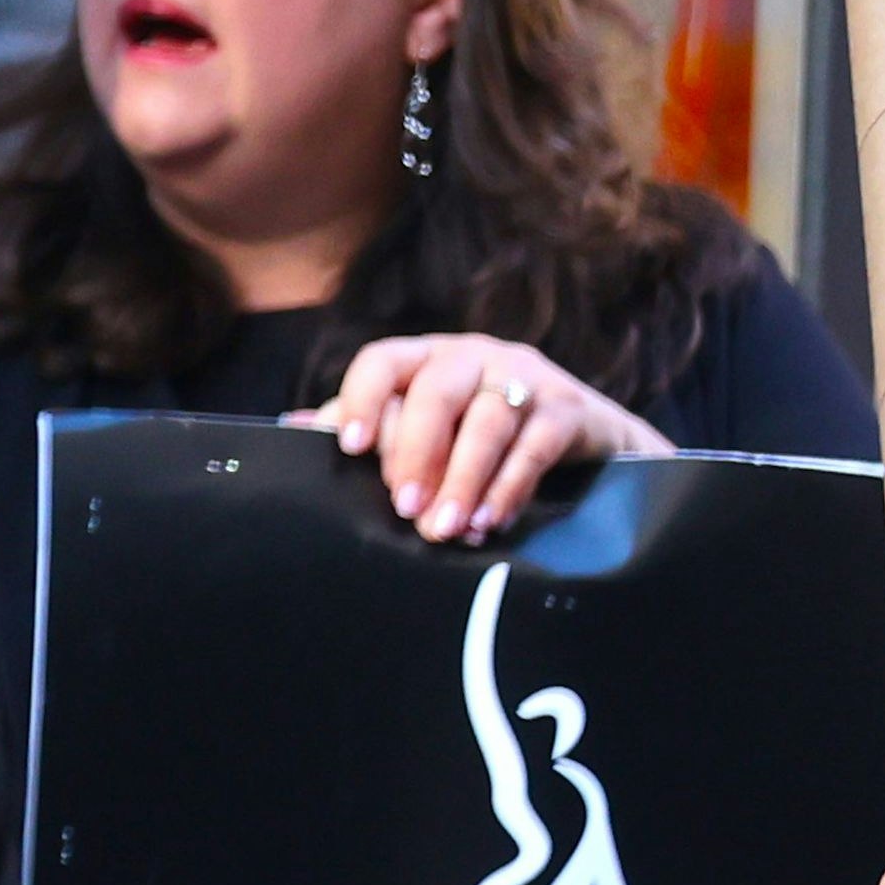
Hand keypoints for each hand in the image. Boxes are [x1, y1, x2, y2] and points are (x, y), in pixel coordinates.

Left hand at [300, 334, 673, 543]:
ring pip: (486, 421)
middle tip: (408, 509)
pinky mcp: (568, 409)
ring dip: (464, 479)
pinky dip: (509, 487)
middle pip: (436, 390)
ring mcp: (526, 378)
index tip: (349, 446)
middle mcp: (477, 355)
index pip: (384, 360)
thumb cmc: (491, 432)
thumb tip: (294, 426)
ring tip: (450, 528)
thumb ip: (374, 423)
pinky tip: (491, 520)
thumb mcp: (432, 422)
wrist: (591, 438)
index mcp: (431, 356)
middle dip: (417, 455)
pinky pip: (534, 445)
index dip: (362, 399)